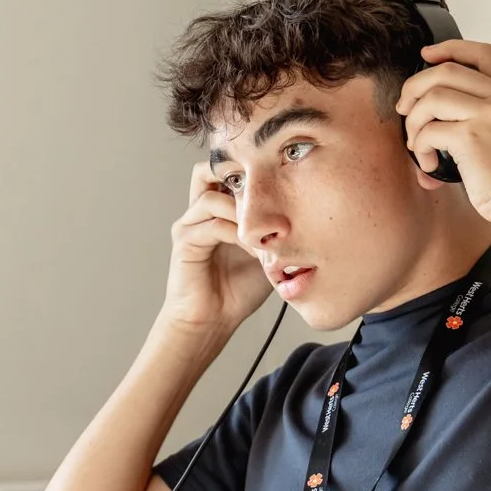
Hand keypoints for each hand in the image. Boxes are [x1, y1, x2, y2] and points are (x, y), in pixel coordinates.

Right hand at [160, 160, 271, 335]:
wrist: (213, 319)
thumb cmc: (239, 289)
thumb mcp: (267, 251)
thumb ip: (276, 228)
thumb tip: (306, 210)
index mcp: (218, 209)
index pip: (227, 171)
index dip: (250, 171)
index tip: (280, 182)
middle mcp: (200, 212)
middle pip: (208, 170)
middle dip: (239, 179)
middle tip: (269, 197)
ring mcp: (189, 225)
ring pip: (213, 197)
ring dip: (243, 212)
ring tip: (267, 232)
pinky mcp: (184, 242)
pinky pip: (212, 225)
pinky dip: (237, 234)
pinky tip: (254, 250)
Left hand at [394, 40, 490, 235]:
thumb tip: (452, 113)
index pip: (484, 54)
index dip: (451, 49)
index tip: (428, 55)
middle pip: (448, 70)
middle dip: (416, 87)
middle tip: (405, 107)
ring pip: (432, 96)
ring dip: (414, 121)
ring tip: (416, 143)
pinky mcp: (472, 137)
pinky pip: (428, 131)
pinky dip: (419, 147)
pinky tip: (427, 164)